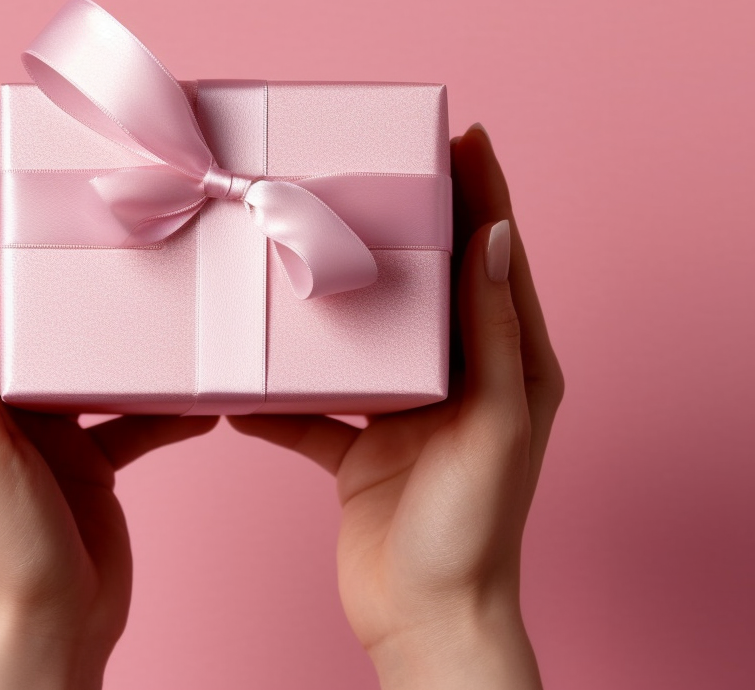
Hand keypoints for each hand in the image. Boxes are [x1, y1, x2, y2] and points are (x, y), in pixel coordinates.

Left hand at [0, 95, 217, 689]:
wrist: (48, 630)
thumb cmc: (0, 545)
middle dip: (23, 199)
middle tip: (61, 142)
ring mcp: (27, 405)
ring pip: (60, 317)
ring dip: (90, 275)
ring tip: (128, 222)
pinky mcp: (76, 437)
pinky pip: (114, 384)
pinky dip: (149, 374)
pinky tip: (192, 372)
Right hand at [230, 124, 562, 688]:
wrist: (427, 621)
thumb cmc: (471, 528)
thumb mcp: (491, 422)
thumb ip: (493, 332)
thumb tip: (495, 236)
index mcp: (509, 365)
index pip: (497, 259)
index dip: (484, 194)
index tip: (463, 134)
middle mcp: (460, 381)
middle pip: (428, 286)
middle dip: (402, 229)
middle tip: (365, 171)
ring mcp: (407, 416)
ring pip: (367, 340)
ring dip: (335, 305)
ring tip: (298, 252)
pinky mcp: (362, 452)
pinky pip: (316, 408)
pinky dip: (284, 396)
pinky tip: (246, 382)